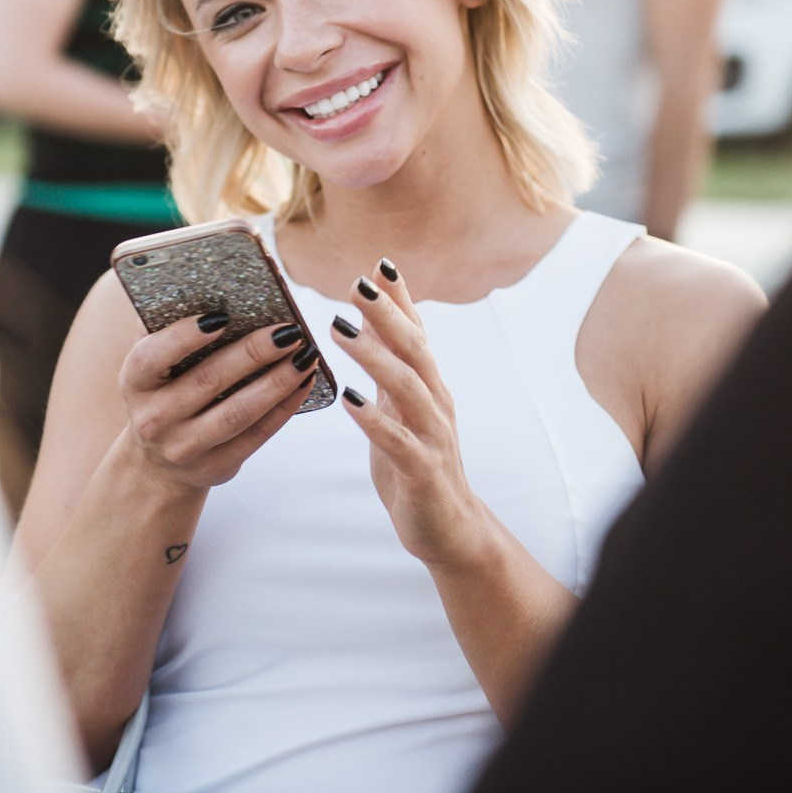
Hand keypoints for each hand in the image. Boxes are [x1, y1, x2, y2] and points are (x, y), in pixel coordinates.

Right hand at [118, 314, 318, 491]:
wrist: (158, 464)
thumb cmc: (162, 394)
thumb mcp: (152, 365)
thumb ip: (165, 326)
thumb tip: (198, 282)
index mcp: (135, 382)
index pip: (154, 356)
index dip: (185, 336)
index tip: (222, 315)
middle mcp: (155, 418)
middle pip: (208, 381)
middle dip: (253, 353)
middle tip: (288, 329)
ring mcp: (185, 447)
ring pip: (238, 412)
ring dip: (277, 381)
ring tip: (306, 354)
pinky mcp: (217, 466)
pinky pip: (257, 434)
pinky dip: (284, 407)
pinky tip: (304, 382)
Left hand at [335, 261, 492, 568]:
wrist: (450, 529)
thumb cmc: (419, 465)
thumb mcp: (400, 411)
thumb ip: (388, 370)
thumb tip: (363, 326)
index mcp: (429, 387)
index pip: (416, 333)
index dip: (401, 299)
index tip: (381, 263)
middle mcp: (436, 403)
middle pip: (414, 349)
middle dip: (387, 314)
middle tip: (358, 282)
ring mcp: (433, 436)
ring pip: (407, 387)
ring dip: (374, 356)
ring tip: (341, 330)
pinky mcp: (423, 470)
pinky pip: (398, 441)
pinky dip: (374, 419)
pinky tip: (349, 401)